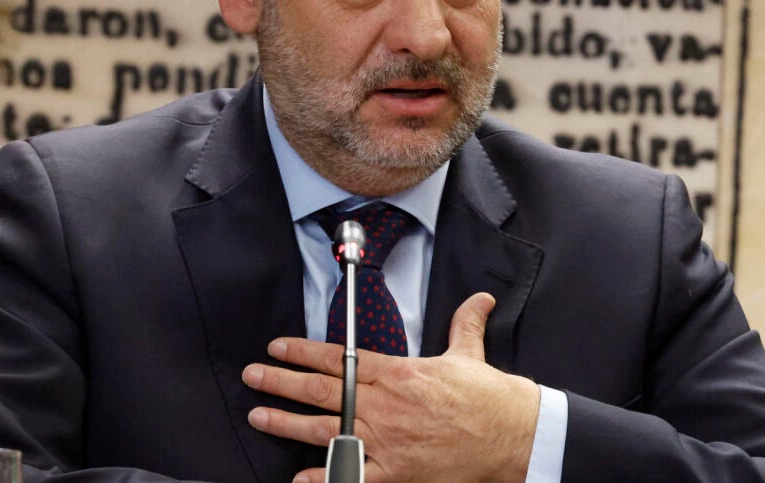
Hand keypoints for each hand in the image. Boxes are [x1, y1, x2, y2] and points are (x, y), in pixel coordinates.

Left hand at [242, 293, 540, 482]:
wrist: (510, 434)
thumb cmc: (488, 397)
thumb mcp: (469, 353)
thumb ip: (464, 323)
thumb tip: (479, 299)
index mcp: (397, 373)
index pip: (339, 358)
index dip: (303, 351)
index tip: (278, 347)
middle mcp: (384, 405)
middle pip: (321, 391)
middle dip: (281, 382)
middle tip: (254, 376)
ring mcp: (386, 440)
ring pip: (325, 431)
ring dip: (287, 423)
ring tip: (259, 417)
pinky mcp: (396, 471)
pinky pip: (352, 476)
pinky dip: (325, 478)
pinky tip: (299, 479)